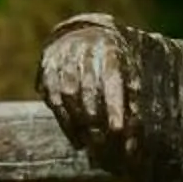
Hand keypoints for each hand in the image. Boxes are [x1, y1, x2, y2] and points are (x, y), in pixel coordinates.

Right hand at [38, 17, 146, 181]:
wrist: (81, 35)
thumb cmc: (114, 61)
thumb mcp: (129, 70)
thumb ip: (133, 96)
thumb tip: (134, 128)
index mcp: (108, 48)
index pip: (111, 79)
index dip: (114, 106)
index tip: (118, 129)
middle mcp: (83, 50)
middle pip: (89, 90)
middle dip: (97, 120)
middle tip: (106, 144)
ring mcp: (63, 59)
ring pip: (69, 96)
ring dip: (80, 124)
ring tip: (93, 146)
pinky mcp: (48, 69)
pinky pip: (54, 101)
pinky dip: (67, 125)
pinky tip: (78, 141)